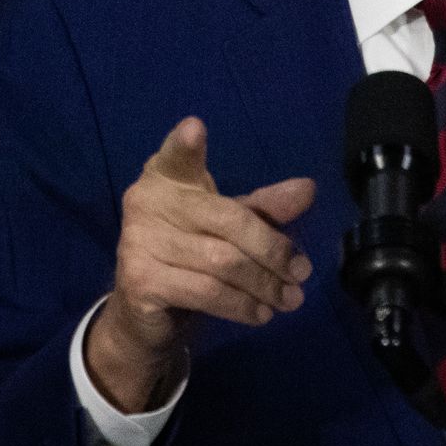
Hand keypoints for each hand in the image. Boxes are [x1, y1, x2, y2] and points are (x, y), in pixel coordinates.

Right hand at [84, 116, 315, 412]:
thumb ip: (264, 208)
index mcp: (166, 178)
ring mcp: (138, 242)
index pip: (176, 157)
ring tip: (290, 299)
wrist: (146, 316)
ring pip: (223, 262)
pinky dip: (242, 305)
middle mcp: (146, 202)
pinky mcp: (140, 282)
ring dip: (264, 284)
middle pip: (228, 220)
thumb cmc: (191, 258)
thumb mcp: (229, 227)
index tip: (194, 128)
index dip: (184, 144)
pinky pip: (207, 292)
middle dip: (273, 249)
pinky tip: (260, 313)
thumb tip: (307, 188)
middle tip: (302, 272)